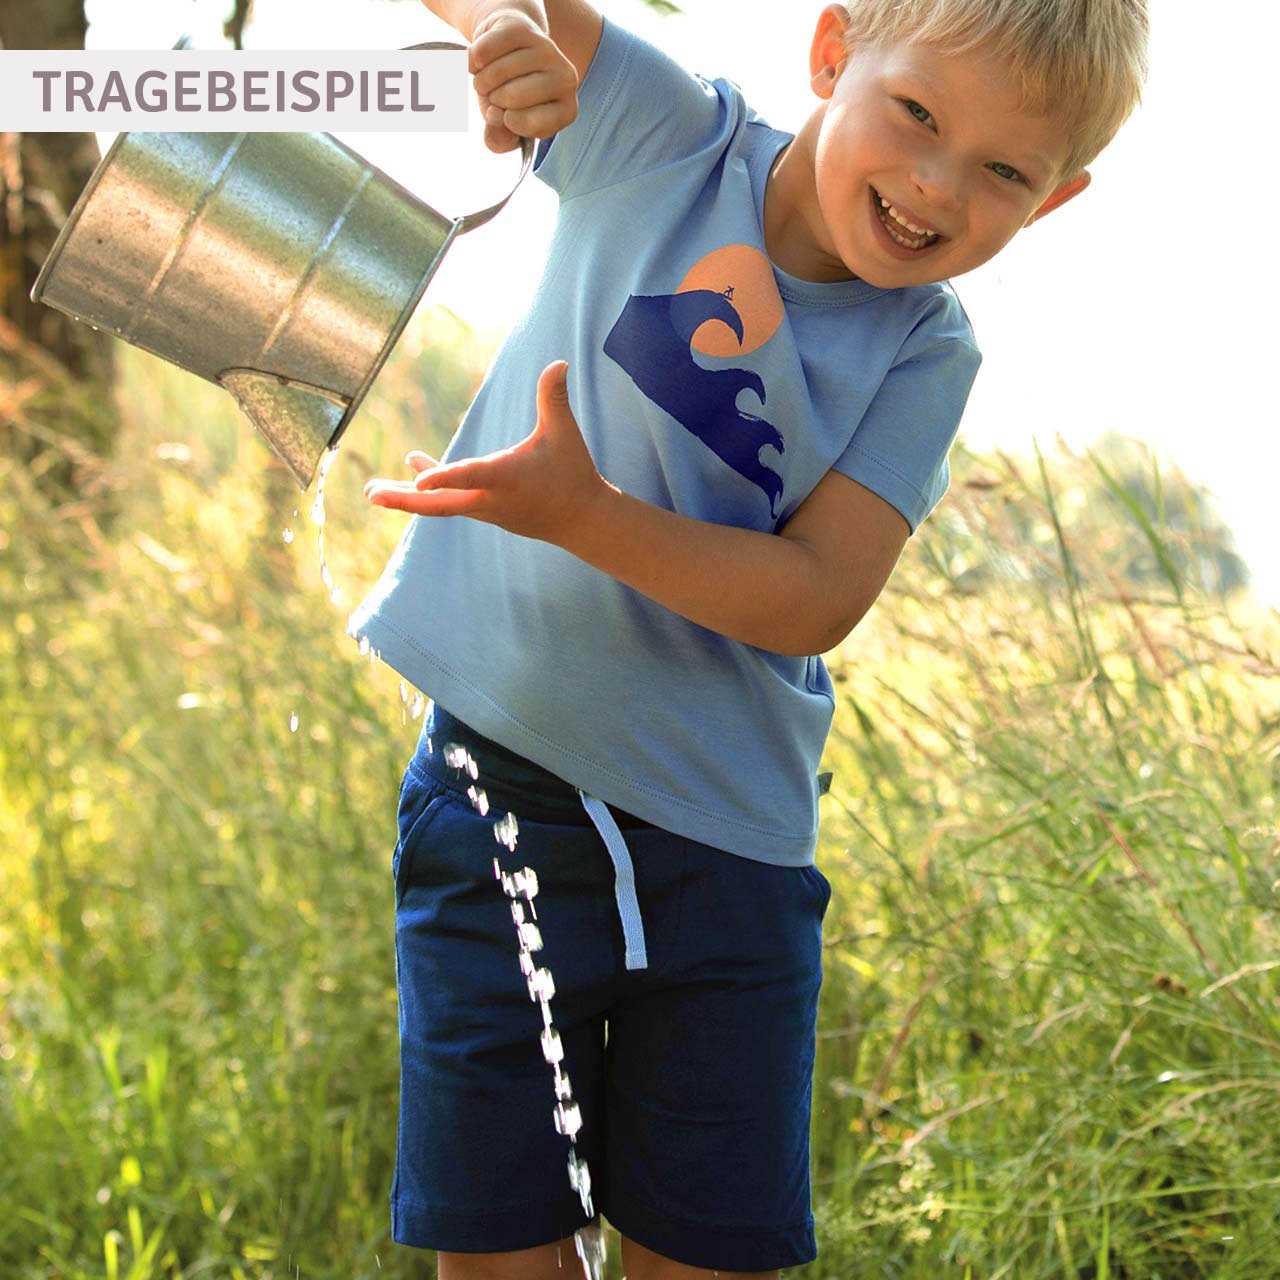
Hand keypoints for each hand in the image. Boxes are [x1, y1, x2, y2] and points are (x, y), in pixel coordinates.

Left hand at [363, 361, 609, 545]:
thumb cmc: (573, 473)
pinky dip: (430, 487)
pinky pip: (449, 500)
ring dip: (406, 498)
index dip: (445, 476)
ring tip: (372, 491)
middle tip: (371, 494)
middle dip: (404, 500)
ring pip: (440, 505)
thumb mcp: (565, 433)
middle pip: (440, 504)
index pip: (472, 476)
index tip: (418, 481)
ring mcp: (484, 508)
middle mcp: (490, 497)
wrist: (581, 520)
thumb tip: (558, 362)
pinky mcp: (483, 510)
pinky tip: (412, 470)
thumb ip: (554, 398)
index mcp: (508, 477)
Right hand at [467, 7, 578, 153]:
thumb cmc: (511, 99)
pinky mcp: (523, 29)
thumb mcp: (507, 130)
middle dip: (492, 100)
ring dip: (481, 81)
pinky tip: (482, 62)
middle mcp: (566, 79)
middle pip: (512, 97)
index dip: (507, 122)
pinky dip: (473, 62)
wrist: (509, 53)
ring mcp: (547, 50)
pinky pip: (483, 52)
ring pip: (496, 73)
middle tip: (496, 95)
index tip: (506, 116)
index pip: (530, 124)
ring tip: (490, 80)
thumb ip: (499, 140)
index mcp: (566, 111)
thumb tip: (495, 117)